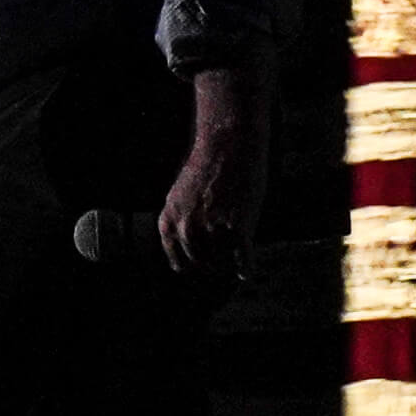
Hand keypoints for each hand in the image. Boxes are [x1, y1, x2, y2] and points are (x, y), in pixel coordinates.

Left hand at [159, 64, 270, 273]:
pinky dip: (245, 267)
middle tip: (224, 256)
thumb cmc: (209, 165)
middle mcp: (187, 228)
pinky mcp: (238, 227)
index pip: (179, 261)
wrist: (229, 143)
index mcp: (169, 220)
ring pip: (222, 261)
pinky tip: (246, 273)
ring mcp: (212, 230)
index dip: (192, 266)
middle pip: (203, 263)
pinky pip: (242, 258)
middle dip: (214, 262)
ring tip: (235, 250)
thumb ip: (182, 220)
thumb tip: (188, 245)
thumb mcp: (182, 194)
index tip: (202, 268)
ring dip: (229, 260)